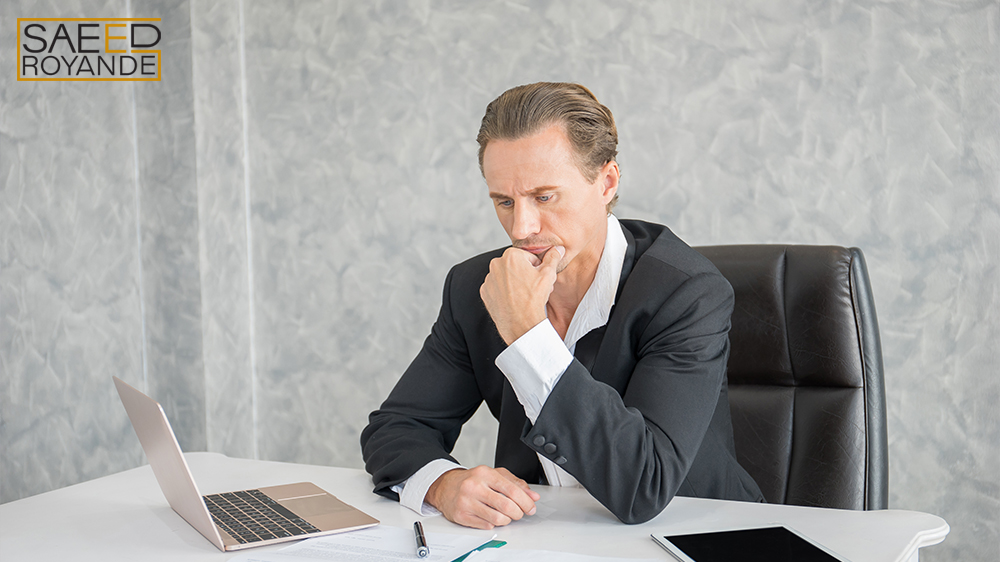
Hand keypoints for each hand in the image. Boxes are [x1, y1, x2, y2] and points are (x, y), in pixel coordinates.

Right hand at [425, 466, 540, 528]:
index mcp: (485, 473)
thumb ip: (515, 483)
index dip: (525, 501)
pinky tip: (492, 518)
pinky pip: (485, 526)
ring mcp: (466, 502)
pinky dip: (493, 524)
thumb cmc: (472, 481)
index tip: (531, 507)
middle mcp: (474, 486)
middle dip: (518, 513)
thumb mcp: (494, 475)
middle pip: (506, 506)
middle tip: (520, 514)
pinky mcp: (461, 515)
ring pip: (497, 518)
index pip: (511, 490)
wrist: (445, 486)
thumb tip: (532, 496)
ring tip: (506, 516)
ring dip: (507, 520)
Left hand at [480, 246, 564, 344]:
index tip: (538, 279)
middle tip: (532, 288)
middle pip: (516, 266)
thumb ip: (553, 258)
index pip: (528, 258)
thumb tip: (558, 248)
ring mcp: (489, 278)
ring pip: (506, 277)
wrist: (521, 324)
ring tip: (523, 295)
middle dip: (525, 274)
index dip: (536, 269)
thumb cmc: (535, 298)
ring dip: (514, 283)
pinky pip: (497, 288)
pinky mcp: (485, 292)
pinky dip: (504, 292)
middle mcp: (496, 264)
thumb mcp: (548, 275)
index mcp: (511, 255)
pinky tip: (513, 300)